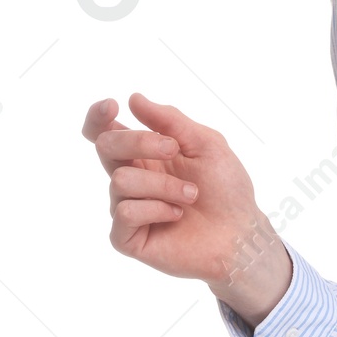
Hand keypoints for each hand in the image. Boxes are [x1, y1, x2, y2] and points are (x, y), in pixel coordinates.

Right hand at [82, 92, 290, 325]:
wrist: (238, 232)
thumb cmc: (226, 188)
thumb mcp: (206, 144)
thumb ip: (171, 121)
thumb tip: (135, 98)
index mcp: (146, 154)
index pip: (107, 132)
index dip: (98, 117)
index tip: (112, 106)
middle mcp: (131, 178)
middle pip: (106, 146)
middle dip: (138, 141)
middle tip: (172, 148)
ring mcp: (126, 207)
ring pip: (121, 180)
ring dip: (164, 184)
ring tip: (191, 195)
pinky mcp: (126, 237)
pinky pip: (126, 212)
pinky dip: (158, 208)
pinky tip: (177, 215)